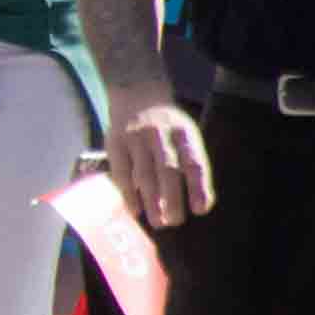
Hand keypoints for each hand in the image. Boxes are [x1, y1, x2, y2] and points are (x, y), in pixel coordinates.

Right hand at [108, 90, 215, 233]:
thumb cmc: (167, 125)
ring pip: (144, 173)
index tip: (200, 210)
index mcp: (183, 133)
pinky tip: (134, 209)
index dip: (198, 187)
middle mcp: (159, 134)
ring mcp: (135, 138)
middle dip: (172, 199)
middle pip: (168, 170)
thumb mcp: (185, 134)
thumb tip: (199, 204)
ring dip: (151, 201)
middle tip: (174, 221)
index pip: (193, 162)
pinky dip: (127, 192)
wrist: (136, 92)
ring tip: (157, 222)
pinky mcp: (114, 143)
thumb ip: (191, 162)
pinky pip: (120, 171)